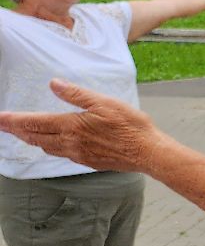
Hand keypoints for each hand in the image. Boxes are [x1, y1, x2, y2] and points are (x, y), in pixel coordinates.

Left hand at [0, 81, 165, 173]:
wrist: (147, 152)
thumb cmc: (130, 126)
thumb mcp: (104, 102)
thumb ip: (76, 94)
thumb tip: (54, 84)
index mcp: (71, 126)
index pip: (35, 123)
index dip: (14, 121)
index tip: (0, 119)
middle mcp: (70, 143)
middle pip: (35, 137)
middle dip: (17, 131)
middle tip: (3, 126)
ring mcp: (78, 155)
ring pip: (46, 147)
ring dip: (32, 140)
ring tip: (23, 134)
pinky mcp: (88, 161)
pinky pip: (61, 155)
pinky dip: (49, 147)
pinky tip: (52, 144)